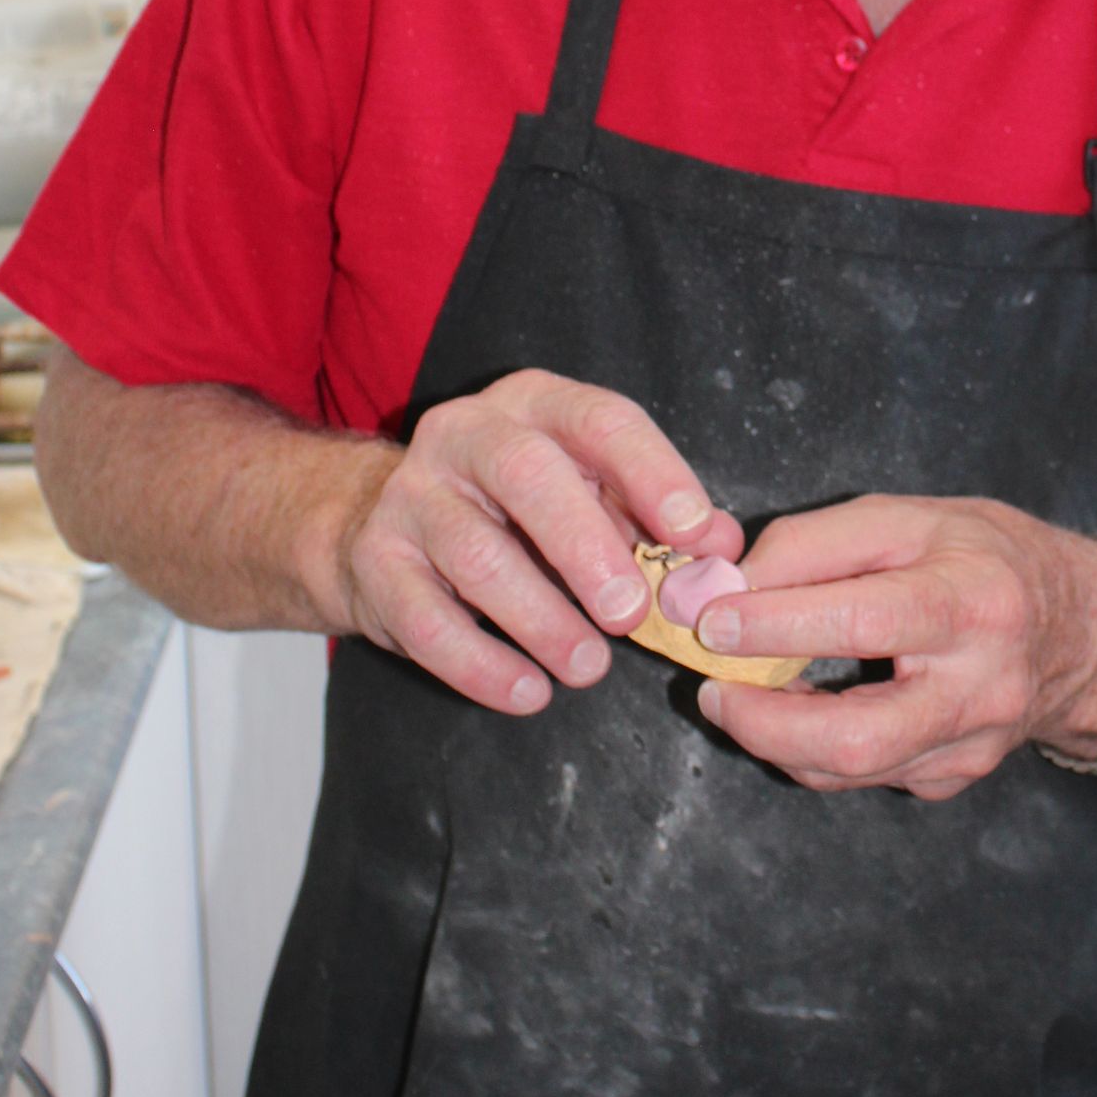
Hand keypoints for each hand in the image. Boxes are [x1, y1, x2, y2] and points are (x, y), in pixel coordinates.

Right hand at [335, 369, 741, 715]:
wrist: (376, 524)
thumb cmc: (512, 511)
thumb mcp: (584, 491)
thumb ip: (651, 516)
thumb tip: (720, 549)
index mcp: (534, 404)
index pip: (599, 420)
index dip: (652, 473)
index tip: (695, 532)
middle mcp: (465, 435)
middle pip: (526, 476)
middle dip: (586, 547)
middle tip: (632, 614)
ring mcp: (412, 497)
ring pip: (476, 556)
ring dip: (541, 620)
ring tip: (588, 667)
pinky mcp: (376, 564)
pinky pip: (427, 622)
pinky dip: (483, 666)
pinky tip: (528, 692)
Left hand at [690, 495, 1096, 799]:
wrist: (1082, 630)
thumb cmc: (985, 556)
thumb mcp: (908, 518)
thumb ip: (815, 543)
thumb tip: (730, 586)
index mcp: (973, 600)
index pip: (864, 619)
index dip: (778, 625)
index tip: (711, 620)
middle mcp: (981, 686)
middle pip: (858, 736)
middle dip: (764, 721)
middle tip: (712, 688)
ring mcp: (972, 745)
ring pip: (852, 769)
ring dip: (776, 738)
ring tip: (737, 695)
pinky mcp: (956, 778)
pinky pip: (866, 776)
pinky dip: (814, 749)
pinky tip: (795, 712)